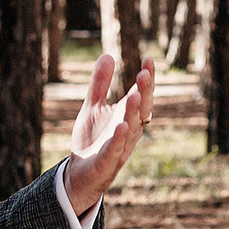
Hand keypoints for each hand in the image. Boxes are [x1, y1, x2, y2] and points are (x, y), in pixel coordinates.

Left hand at [61, 55, 154, 215]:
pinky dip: (119, 138)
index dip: (147, 79)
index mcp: (127, 115)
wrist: (79, 173)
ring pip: (131, 128)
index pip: (142, 94)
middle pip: (142, 109)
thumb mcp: (92, 106)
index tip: (149, 59)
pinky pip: (115, 149)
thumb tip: (108, 55)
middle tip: (145, 73)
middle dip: (145, 92)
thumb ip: (100, 83)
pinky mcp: (107, 161)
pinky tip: (121, 125)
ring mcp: (120, 146)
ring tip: (136, 94)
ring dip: (134, 112)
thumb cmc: (91, 139)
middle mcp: (128, 129)